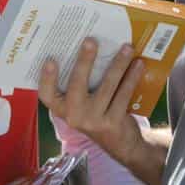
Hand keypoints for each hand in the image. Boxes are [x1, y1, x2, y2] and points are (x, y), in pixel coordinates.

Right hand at [38, 39, 150, 173]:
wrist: (120, 144)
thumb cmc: (98, 114)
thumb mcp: (82, 104)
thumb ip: (80, 84)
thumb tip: (89, 48)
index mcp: (61, 109)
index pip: (47, 95)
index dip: (46, 78)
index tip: (50, 60)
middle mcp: (74, 116)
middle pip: (76, 85)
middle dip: (84, 61)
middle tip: (91, 41)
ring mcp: (93, 120)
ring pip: (106, 87)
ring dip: (117, 65)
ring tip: (126, 48)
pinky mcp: (113, 122)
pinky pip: (123, 95)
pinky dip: (132, 78)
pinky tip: (138, 64)